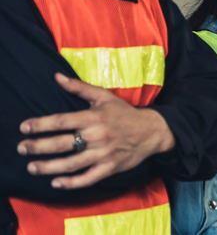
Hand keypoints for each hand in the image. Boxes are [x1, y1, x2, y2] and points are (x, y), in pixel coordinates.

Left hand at [17, 73, 175, 188]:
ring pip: (70, 163)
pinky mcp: (109, 168)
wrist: (151, 131)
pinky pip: (87, 178)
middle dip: (38, 147)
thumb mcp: (104, 96)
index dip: (40, 125)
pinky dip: (71, 183)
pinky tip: (56, 182)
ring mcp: (103, 154)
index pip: (61, 121)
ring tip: (32, 167)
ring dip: (48, 167)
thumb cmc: (124, 113)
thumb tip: (57, 77)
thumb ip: (79, 87)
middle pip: (61, 144)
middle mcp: (97, 136)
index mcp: (94, 117)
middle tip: (22, 148)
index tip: (24, 127)